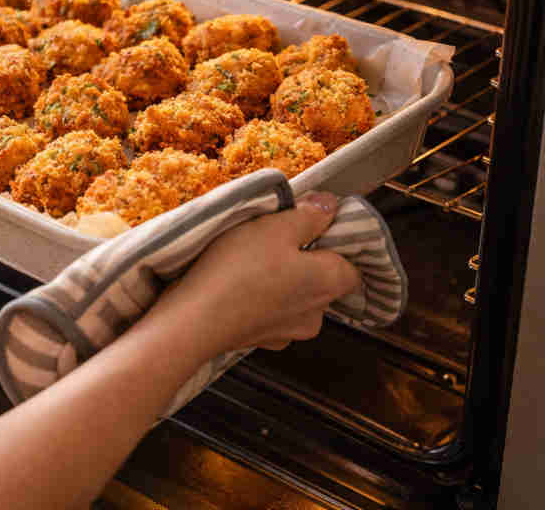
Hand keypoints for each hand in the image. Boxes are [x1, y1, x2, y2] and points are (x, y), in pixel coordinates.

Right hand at [152, 192, 362, 357]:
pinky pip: (271, 313)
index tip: (309, 226)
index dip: (333, 242)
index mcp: (329, 281)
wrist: (195, 320)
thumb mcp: (273, 227)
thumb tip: (330, 206)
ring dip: (280, 281)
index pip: (352, 262)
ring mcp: (290, 332)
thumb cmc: (237, 270)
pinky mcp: (264, 341)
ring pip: (295, 297)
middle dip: (302, 260)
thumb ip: (309, 216)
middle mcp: (318, 312)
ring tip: (248, 263)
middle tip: (271, 240)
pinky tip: (238, 287)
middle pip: (321, 279)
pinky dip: (260, 300)